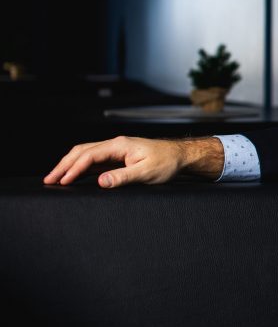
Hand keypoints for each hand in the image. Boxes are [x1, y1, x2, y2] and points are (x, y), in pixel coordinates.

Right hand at [43, 136, 223, 187]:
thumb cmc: (167, 162)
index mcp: (119, 145)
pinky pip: (94, 160)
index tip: (63, 181)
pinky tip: (73, 175)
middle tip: (49, 180)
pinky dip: (80, 167)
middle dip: (64, 165)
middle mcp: (115, 144)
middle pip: (82, 152)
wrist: (180, 156)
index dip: (74, 169)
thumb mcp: (147, 172)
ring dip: (69, 165)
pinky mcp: (118, 156)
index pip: (89, 155)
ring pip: (85, 154)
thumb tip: (100, 181)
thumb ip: (123, 177)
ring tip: (55, 178)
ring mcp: (115, 150)